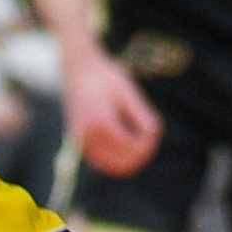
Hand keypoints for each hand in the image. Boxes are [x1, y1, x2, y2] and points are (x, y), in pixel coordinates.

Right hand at [61, 47, 163, 178]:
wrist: (78, 68)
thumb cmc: (105, 76)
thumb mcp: (127, 91)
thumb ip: (141, 115)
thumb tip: (154, 136)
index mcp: (102, 121)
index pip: (129, 146)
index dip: (146, 145)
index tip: (154, 135)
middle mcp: (87, 134)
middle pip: (118, 160)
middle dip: (137, 156)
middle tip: (150, 143)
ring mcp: (79, 138)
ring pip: (106, 163)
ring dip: (124, 161)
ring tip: (140, 148)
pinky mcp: (76, 139)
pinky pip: (96, 159)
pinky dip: (111, 160)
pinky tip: (124, 151)